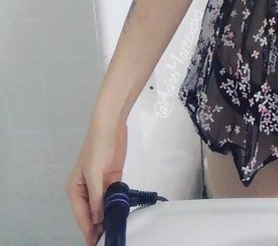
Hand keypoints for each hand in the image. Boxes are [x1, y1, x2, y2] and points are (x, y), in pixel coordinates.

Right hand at [65, 118, 127, 245]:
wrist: (111, 125)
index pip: (81, 215)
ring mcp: (99, 185)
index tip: (95, 244)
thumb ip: (96, 196)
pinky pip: (112, 197)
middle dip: (97, 227)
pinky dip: (115, 206)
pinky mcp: (112, 179)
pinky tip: (120, 216)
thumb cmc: (98, 147)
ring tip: (113, 232)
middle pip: (91, 214)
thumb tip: (97, 218)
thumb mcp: (94, 172)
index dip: (88, 230)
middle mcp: (86, 190)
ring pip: (102, 207)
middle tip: (107, 240)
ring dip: (106, 218)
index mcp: (75, 188)